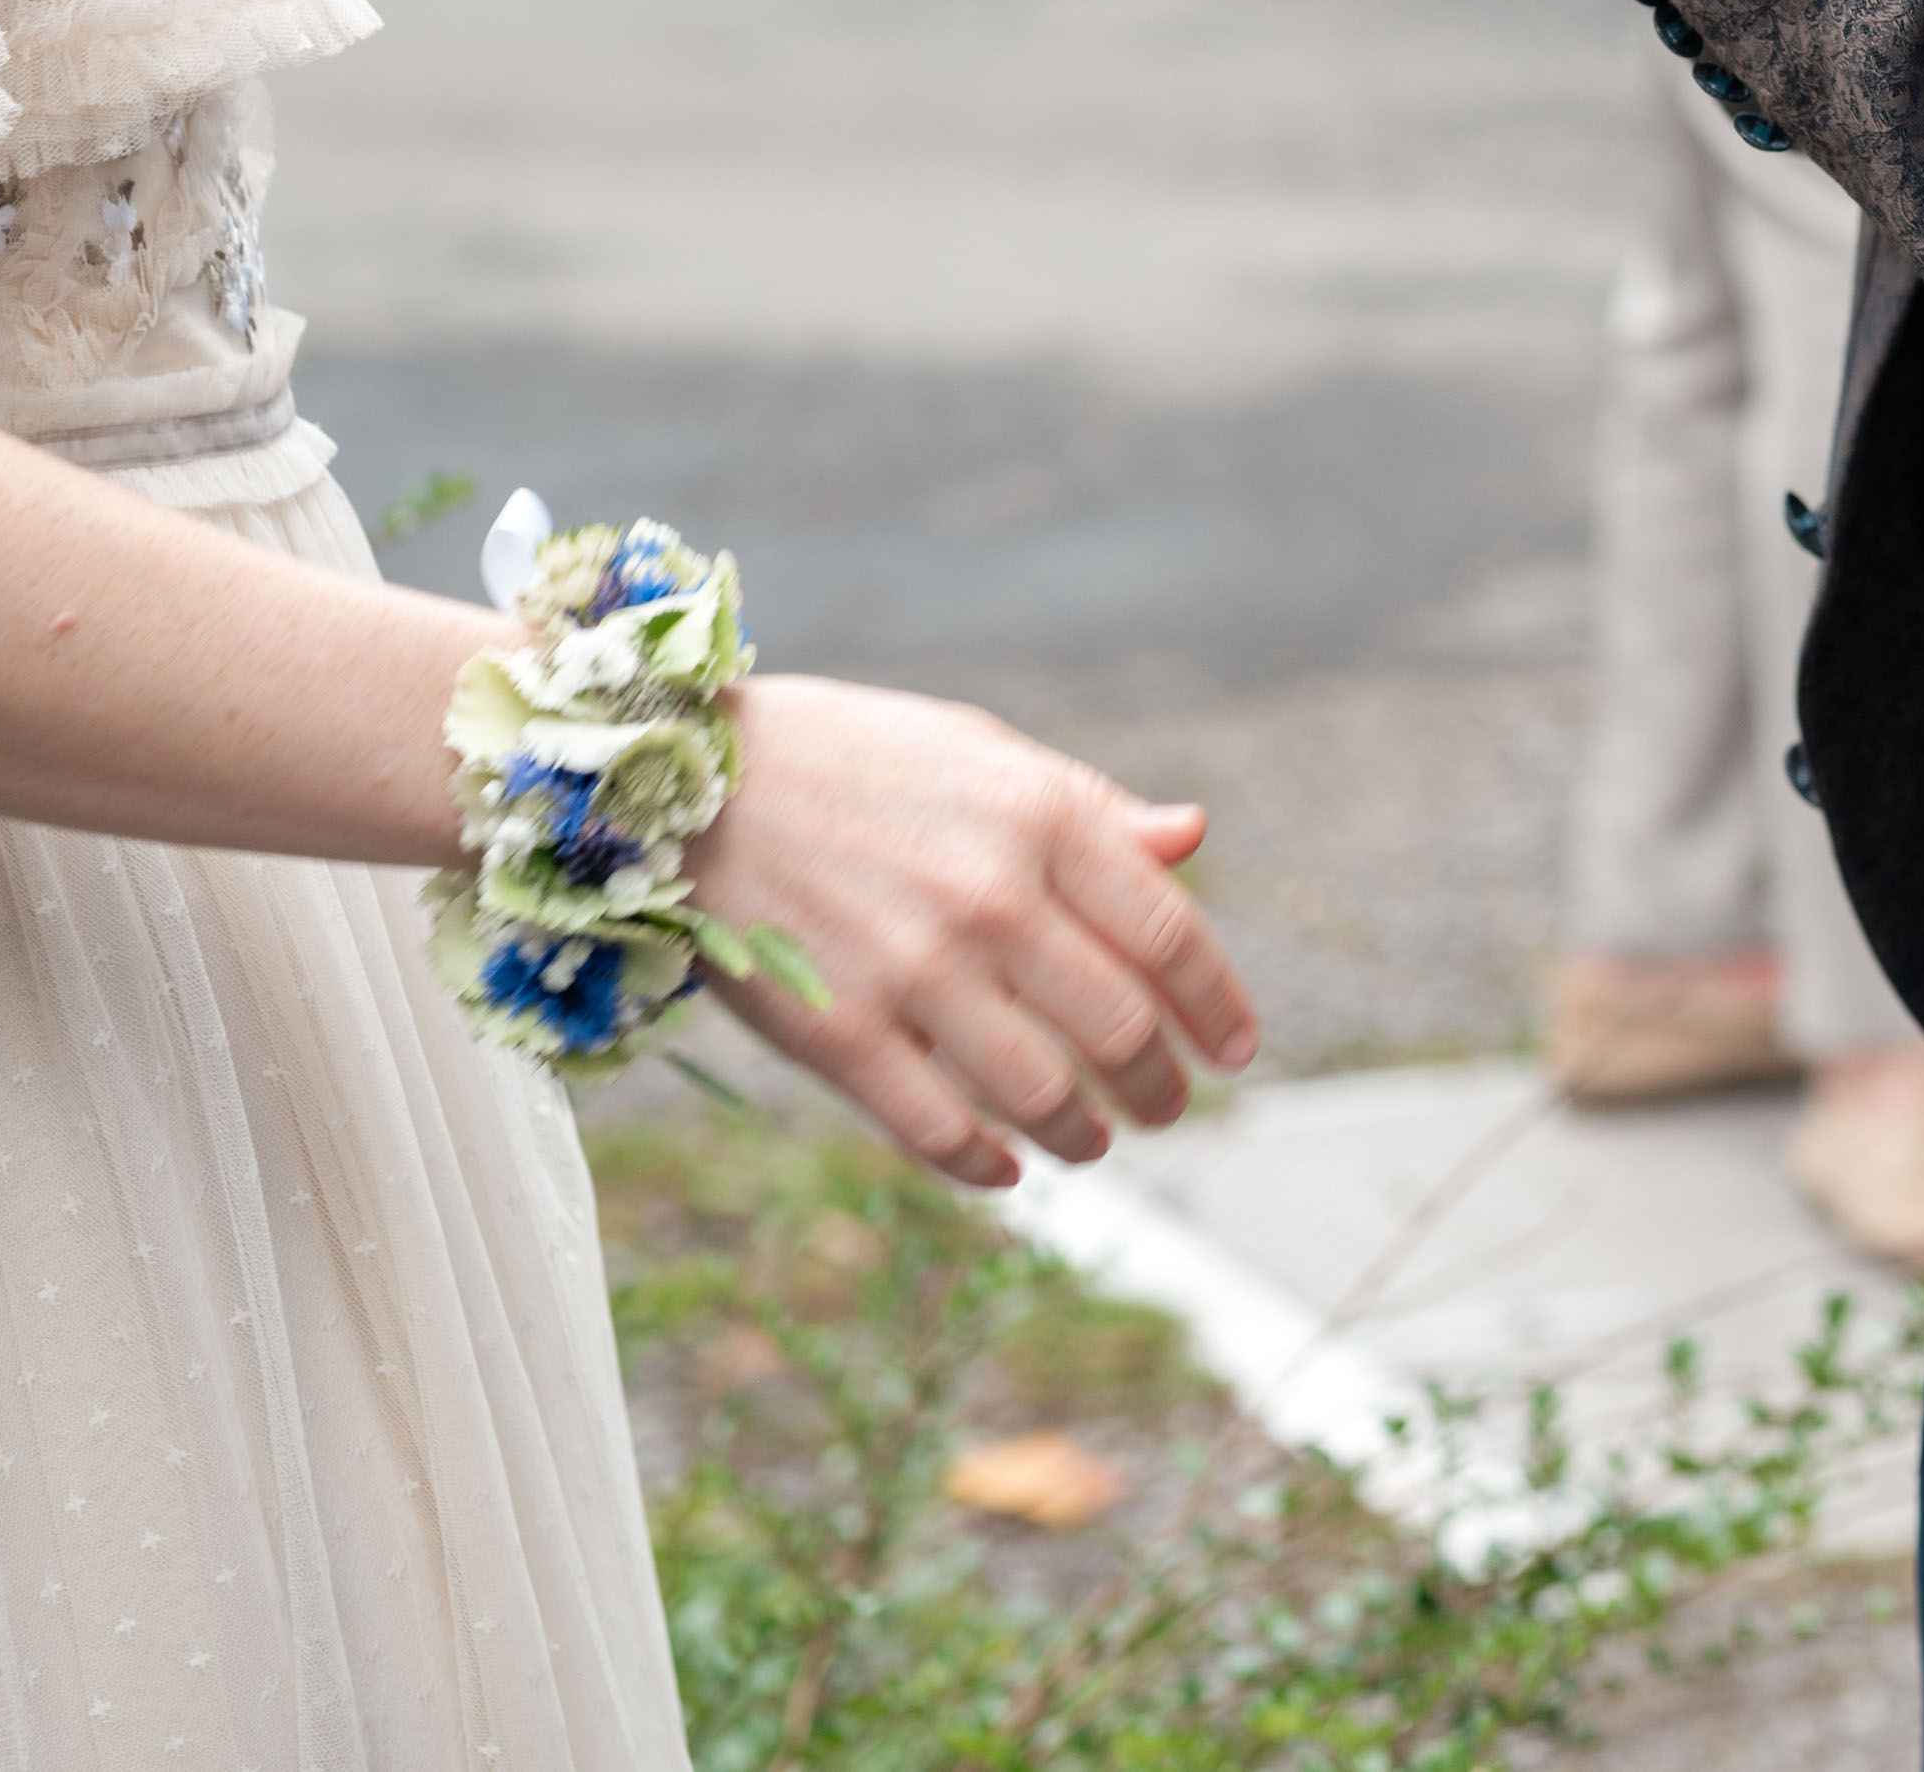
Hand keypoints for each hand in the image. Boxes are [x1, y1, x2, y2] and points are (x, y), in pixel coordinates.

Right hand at [686, 674, 1262, 1189]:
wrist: (688, 779)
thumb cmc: (856, 759)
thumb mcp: (986, 755)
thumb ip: (1092, 811)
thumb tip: (1191, 839)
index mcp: (1043, 818)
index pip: (1169, 935)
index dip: (1215, 1005)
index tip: (1234, 1050)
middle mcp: (992, 898)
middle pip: (1118, 1028)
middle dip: (1159, 1086)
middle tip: (1168, 1108)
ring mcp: (914, 971)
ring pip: (1040, 1092)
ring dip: (1082, 1134)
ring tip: (1094, 1141)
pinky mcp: (837, 1033)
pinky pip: (937, 1128)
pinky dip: (985, 1163)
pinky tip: (1006, 1168)